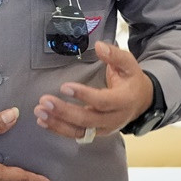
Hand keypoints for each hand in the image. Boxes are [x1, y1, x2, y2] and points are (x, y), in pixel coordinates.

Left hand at [33, 41, 152, 139]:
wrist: (140, 101)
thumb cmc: (131, 79)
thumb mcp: (128, 64)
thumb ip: (114, 55)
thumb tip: (99, 46)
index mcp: (124, 100)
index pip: (102, 102)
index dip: (83, 96)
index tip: (64, 87)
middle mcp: (114, 118)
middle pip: (88, 119)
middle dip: (64, 111)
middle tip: (44, 100)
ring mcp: (104, 128)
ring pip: (80, 130)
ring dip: (58, 123)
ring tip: (40, 111)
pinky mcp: (95, 132)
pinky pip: (77, 134)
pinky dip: (59, 129)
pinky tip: (43, 121)